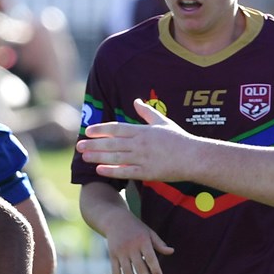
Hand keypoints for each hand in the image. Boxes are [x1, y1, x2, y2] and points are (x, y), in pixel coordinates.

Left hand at [77, 99, 193, 182]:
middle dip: (93, 144)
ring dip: (98, 156)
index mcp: (143, 130)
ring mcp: (143, 158)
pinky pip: (125, 171)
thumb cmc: (179, 138)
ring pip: (115, 157)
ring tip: (84, 156)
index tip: (87, 131)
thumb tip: (136, 100)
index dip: (100, 129)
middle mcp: (140, 143)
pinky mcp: (147, 172)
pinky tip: (99, 170)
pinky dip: (111, 170)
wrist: (194, 157)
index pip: (116, 128)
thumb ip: (146, 112)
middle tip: (78, 145)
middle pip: (112, 142)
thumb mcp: (162, 121)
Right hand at [101, 216, 173, 273]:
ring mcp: (120, 252)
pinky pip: (115, 270)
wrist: (115, 219)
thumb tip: (171, 251)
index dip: (155, 269)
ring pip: (126, 271)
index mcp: (143, 241)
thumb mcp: (149, 232)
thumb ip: (159, 243)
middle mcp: (131, 247)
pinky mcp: (112, 255)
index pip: (150, 257)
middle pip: (139, 267)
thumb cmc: (136, 227)